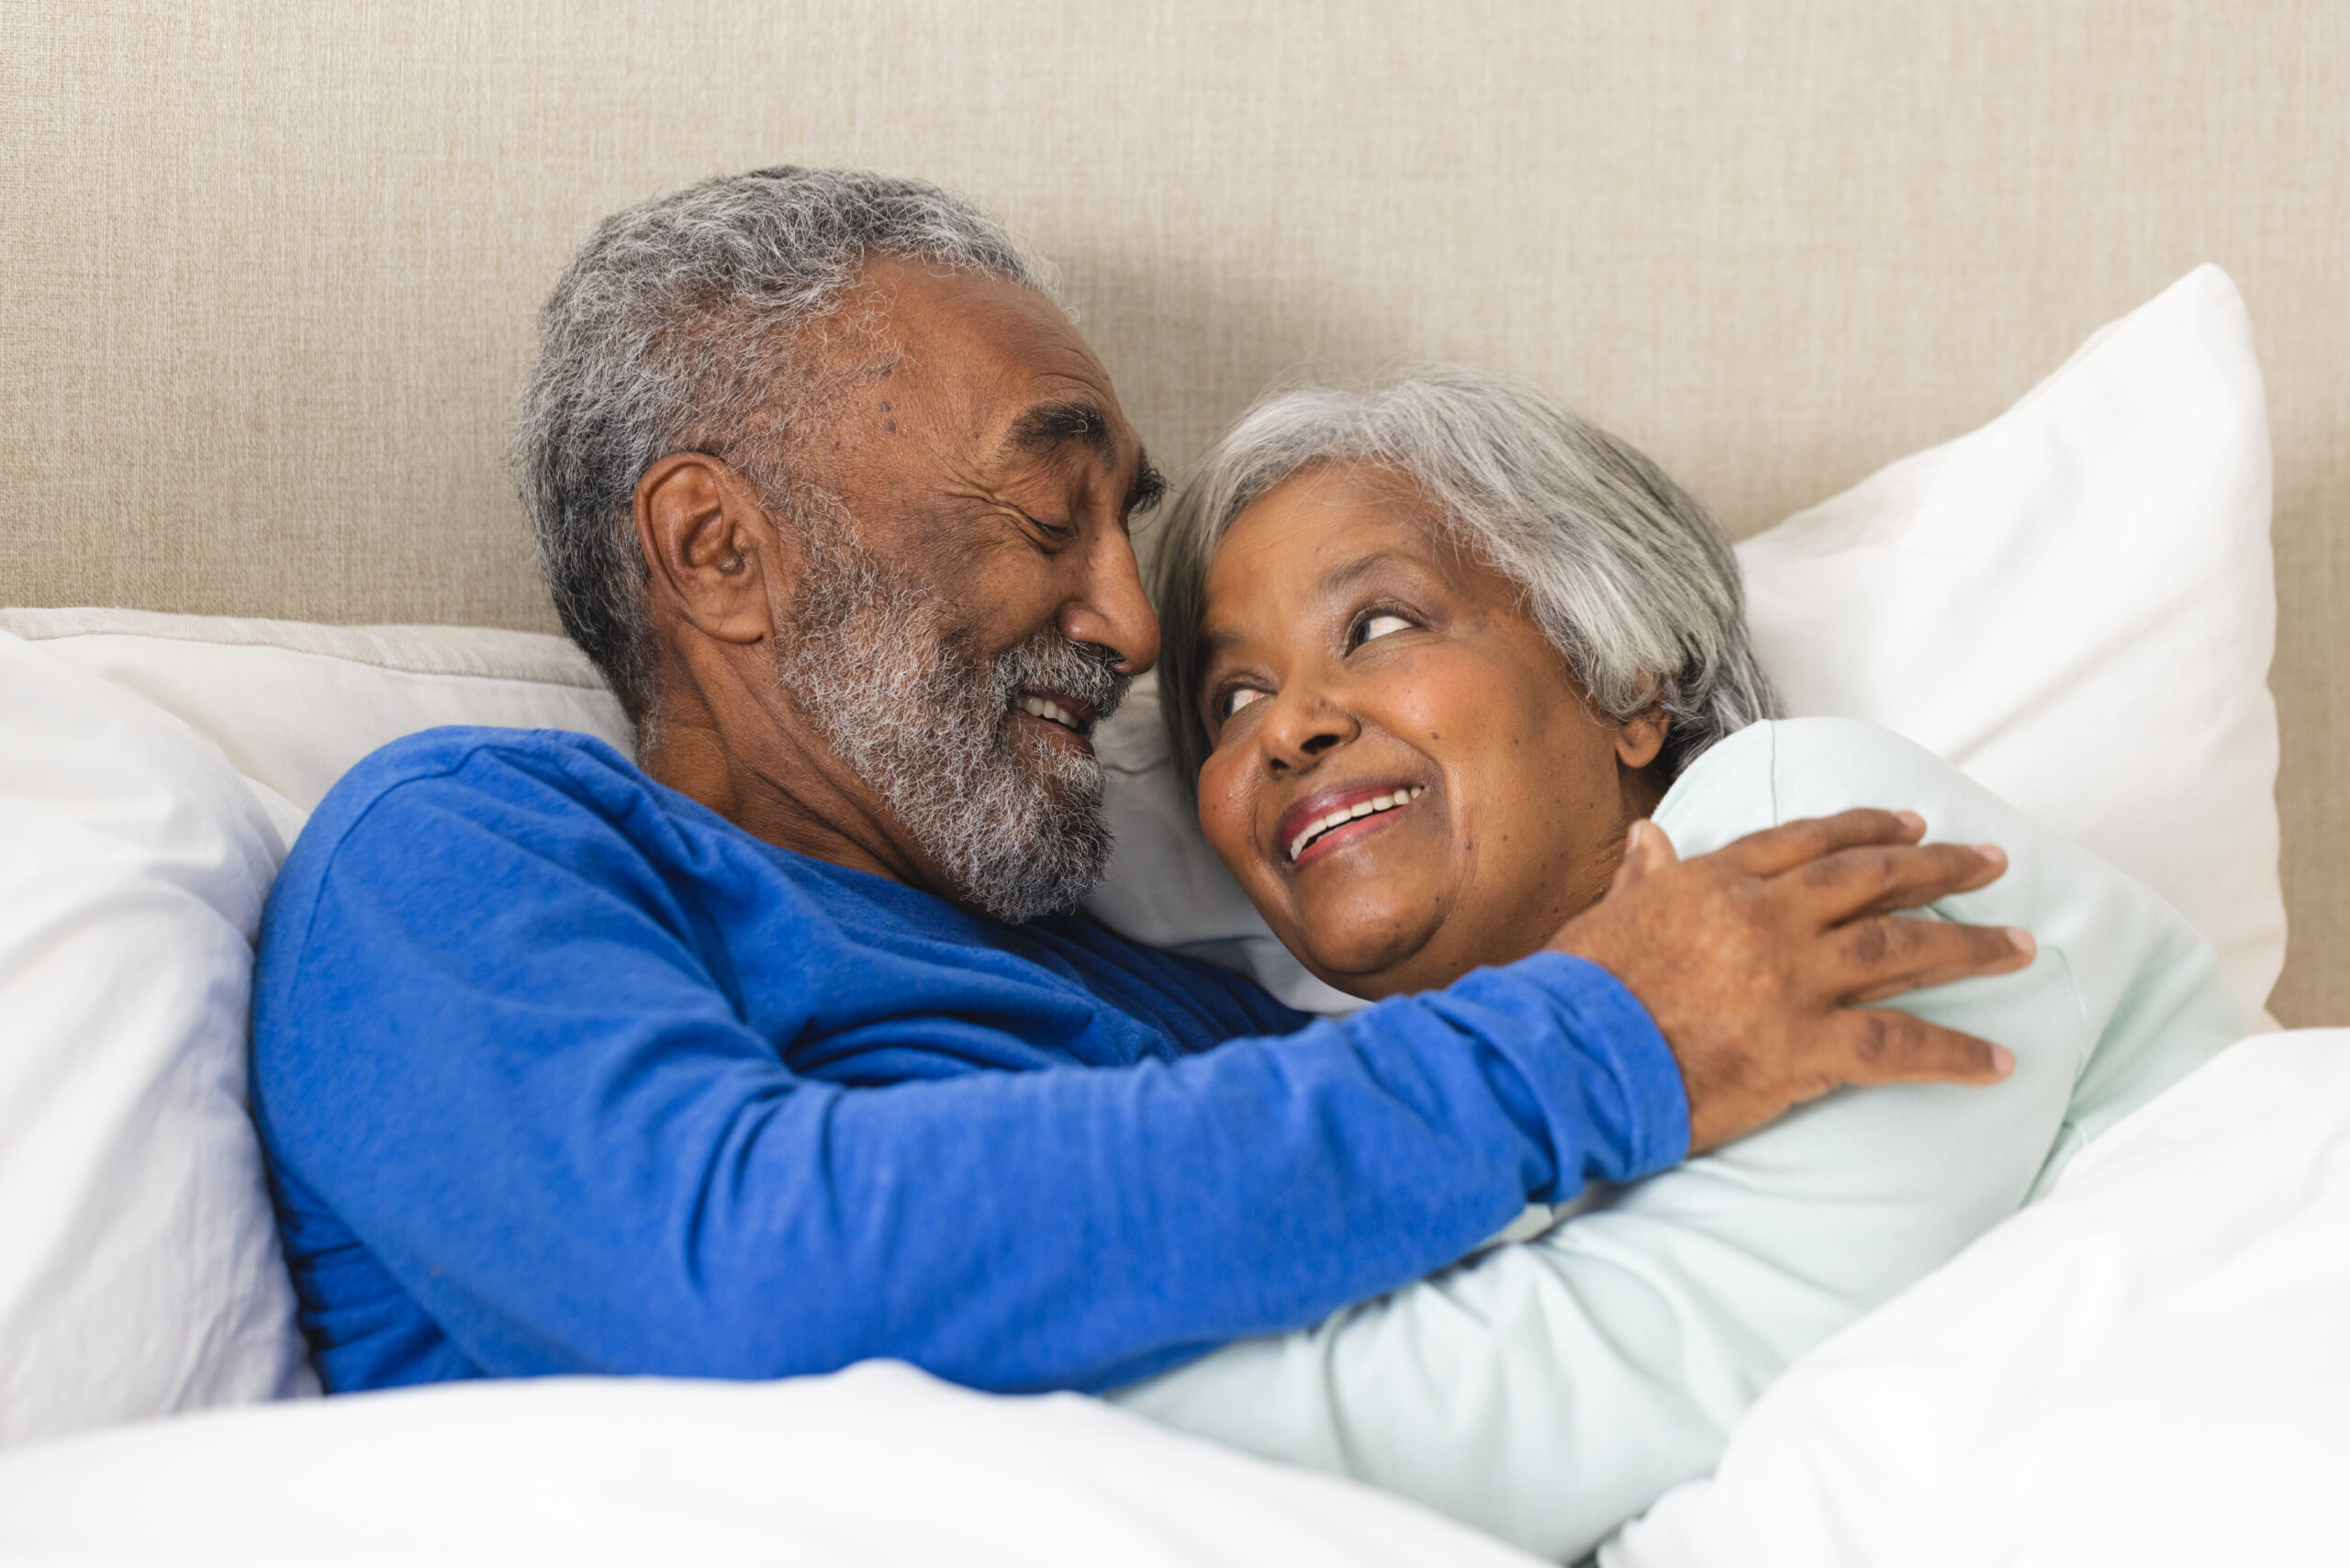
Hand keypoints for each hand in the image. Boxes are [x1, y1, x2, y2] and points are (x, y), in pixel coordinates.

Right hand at [1550, 809, 2033, 1152]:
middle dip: (1941, 870)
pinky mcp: (1803, 1046)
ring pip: (1902, 949)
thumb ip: (1644, 879)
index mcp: (1716, 881)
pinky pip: (1899, 1047)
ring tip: (2021, 947)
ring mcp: (1790, 979)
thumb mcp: (1606, 917)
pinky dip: (1955, 1055)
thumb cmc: (1574, 992)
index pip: (1807, 842)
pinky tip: (1999, 1063)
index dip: (1866, 830)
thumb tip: (1653, 839)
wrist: (1564, 1057)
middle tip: (1992, 862)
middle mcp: (1765, 917)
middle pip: (1872, 881)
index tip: (1912, 825)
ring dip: (1970, 948)